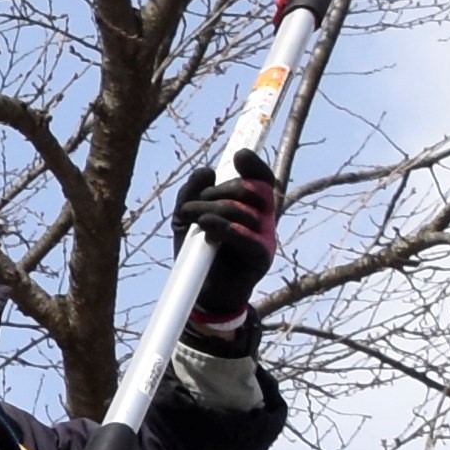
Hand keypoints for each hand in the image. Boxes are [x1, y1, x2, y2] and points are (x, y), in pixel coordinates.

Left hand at [173, 158, 283, 338]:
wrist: (202, 291)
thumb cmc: (197, 251)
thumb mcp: (185, 218)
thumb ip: (190, 192)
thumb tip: (207, 171)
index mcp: (249, 205)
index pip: (261, 178)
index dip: (254, 165)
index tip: (238, 157)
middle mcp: (262, 218)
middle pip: (251, 190)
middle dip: (218, 192)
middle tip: (195, 206)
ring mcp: (265, 237)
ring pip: (245, 211)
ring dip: (213, 210)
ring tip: (194, 221)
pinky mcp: (261, 257)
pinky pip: (250, 238)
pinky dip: (227, 229)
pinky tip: (208, 227)